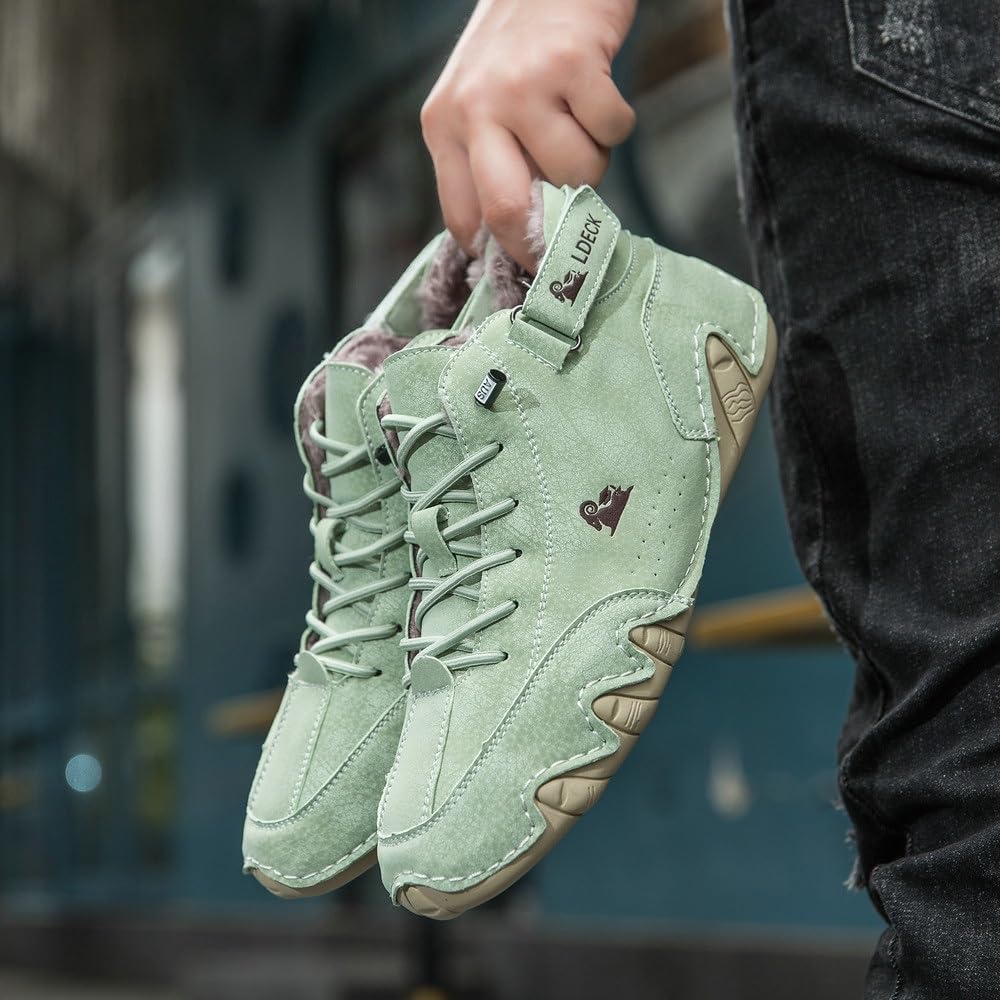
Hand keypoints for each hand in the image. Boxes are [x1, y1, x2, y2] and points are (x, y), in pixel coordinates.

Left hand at [421, 0, 637, 270]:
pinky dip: (617, 123)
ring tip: (581, 125)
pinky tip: (599, 93)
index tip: (530, 265)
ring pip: (575, 173)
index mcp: (443, 125)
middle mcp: (474, 106)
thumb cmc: (518, 49)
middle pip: (508, 210)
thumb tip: (518, 239)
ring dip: (593, 163)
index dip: (501, 251)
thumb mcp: (477, 104)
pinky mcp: (572, 63)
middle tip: (566, 246)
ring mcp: (522, 85)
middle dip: (543, 240)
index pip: (464, 216)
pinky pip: (612, 131)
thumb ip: (487, 164)